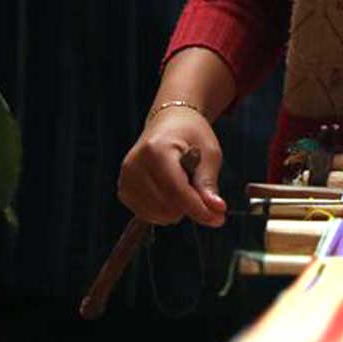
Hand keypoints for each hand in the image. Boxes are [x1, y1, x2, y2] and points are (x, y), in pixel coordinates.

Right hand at [117, 106, 226, 226]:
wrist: (168, 123)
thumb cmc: (192, 135)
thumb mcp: (209, 153)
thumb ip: (208, 183)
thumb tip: (216, 210)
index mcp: (156, 150)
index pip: (177, 191)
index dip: (199, 209)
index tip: (219, 219)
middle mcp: (135, 165)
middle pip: (166, 206)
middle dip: (190, 207)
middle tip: (200, 190)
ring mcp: (125, 178)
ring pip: (157, 214)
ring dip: (177, 210)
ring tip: (183, 186)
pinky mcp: (123, 190)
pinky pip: (147, 214)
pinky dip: (163, 211)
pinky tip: (170, 192)